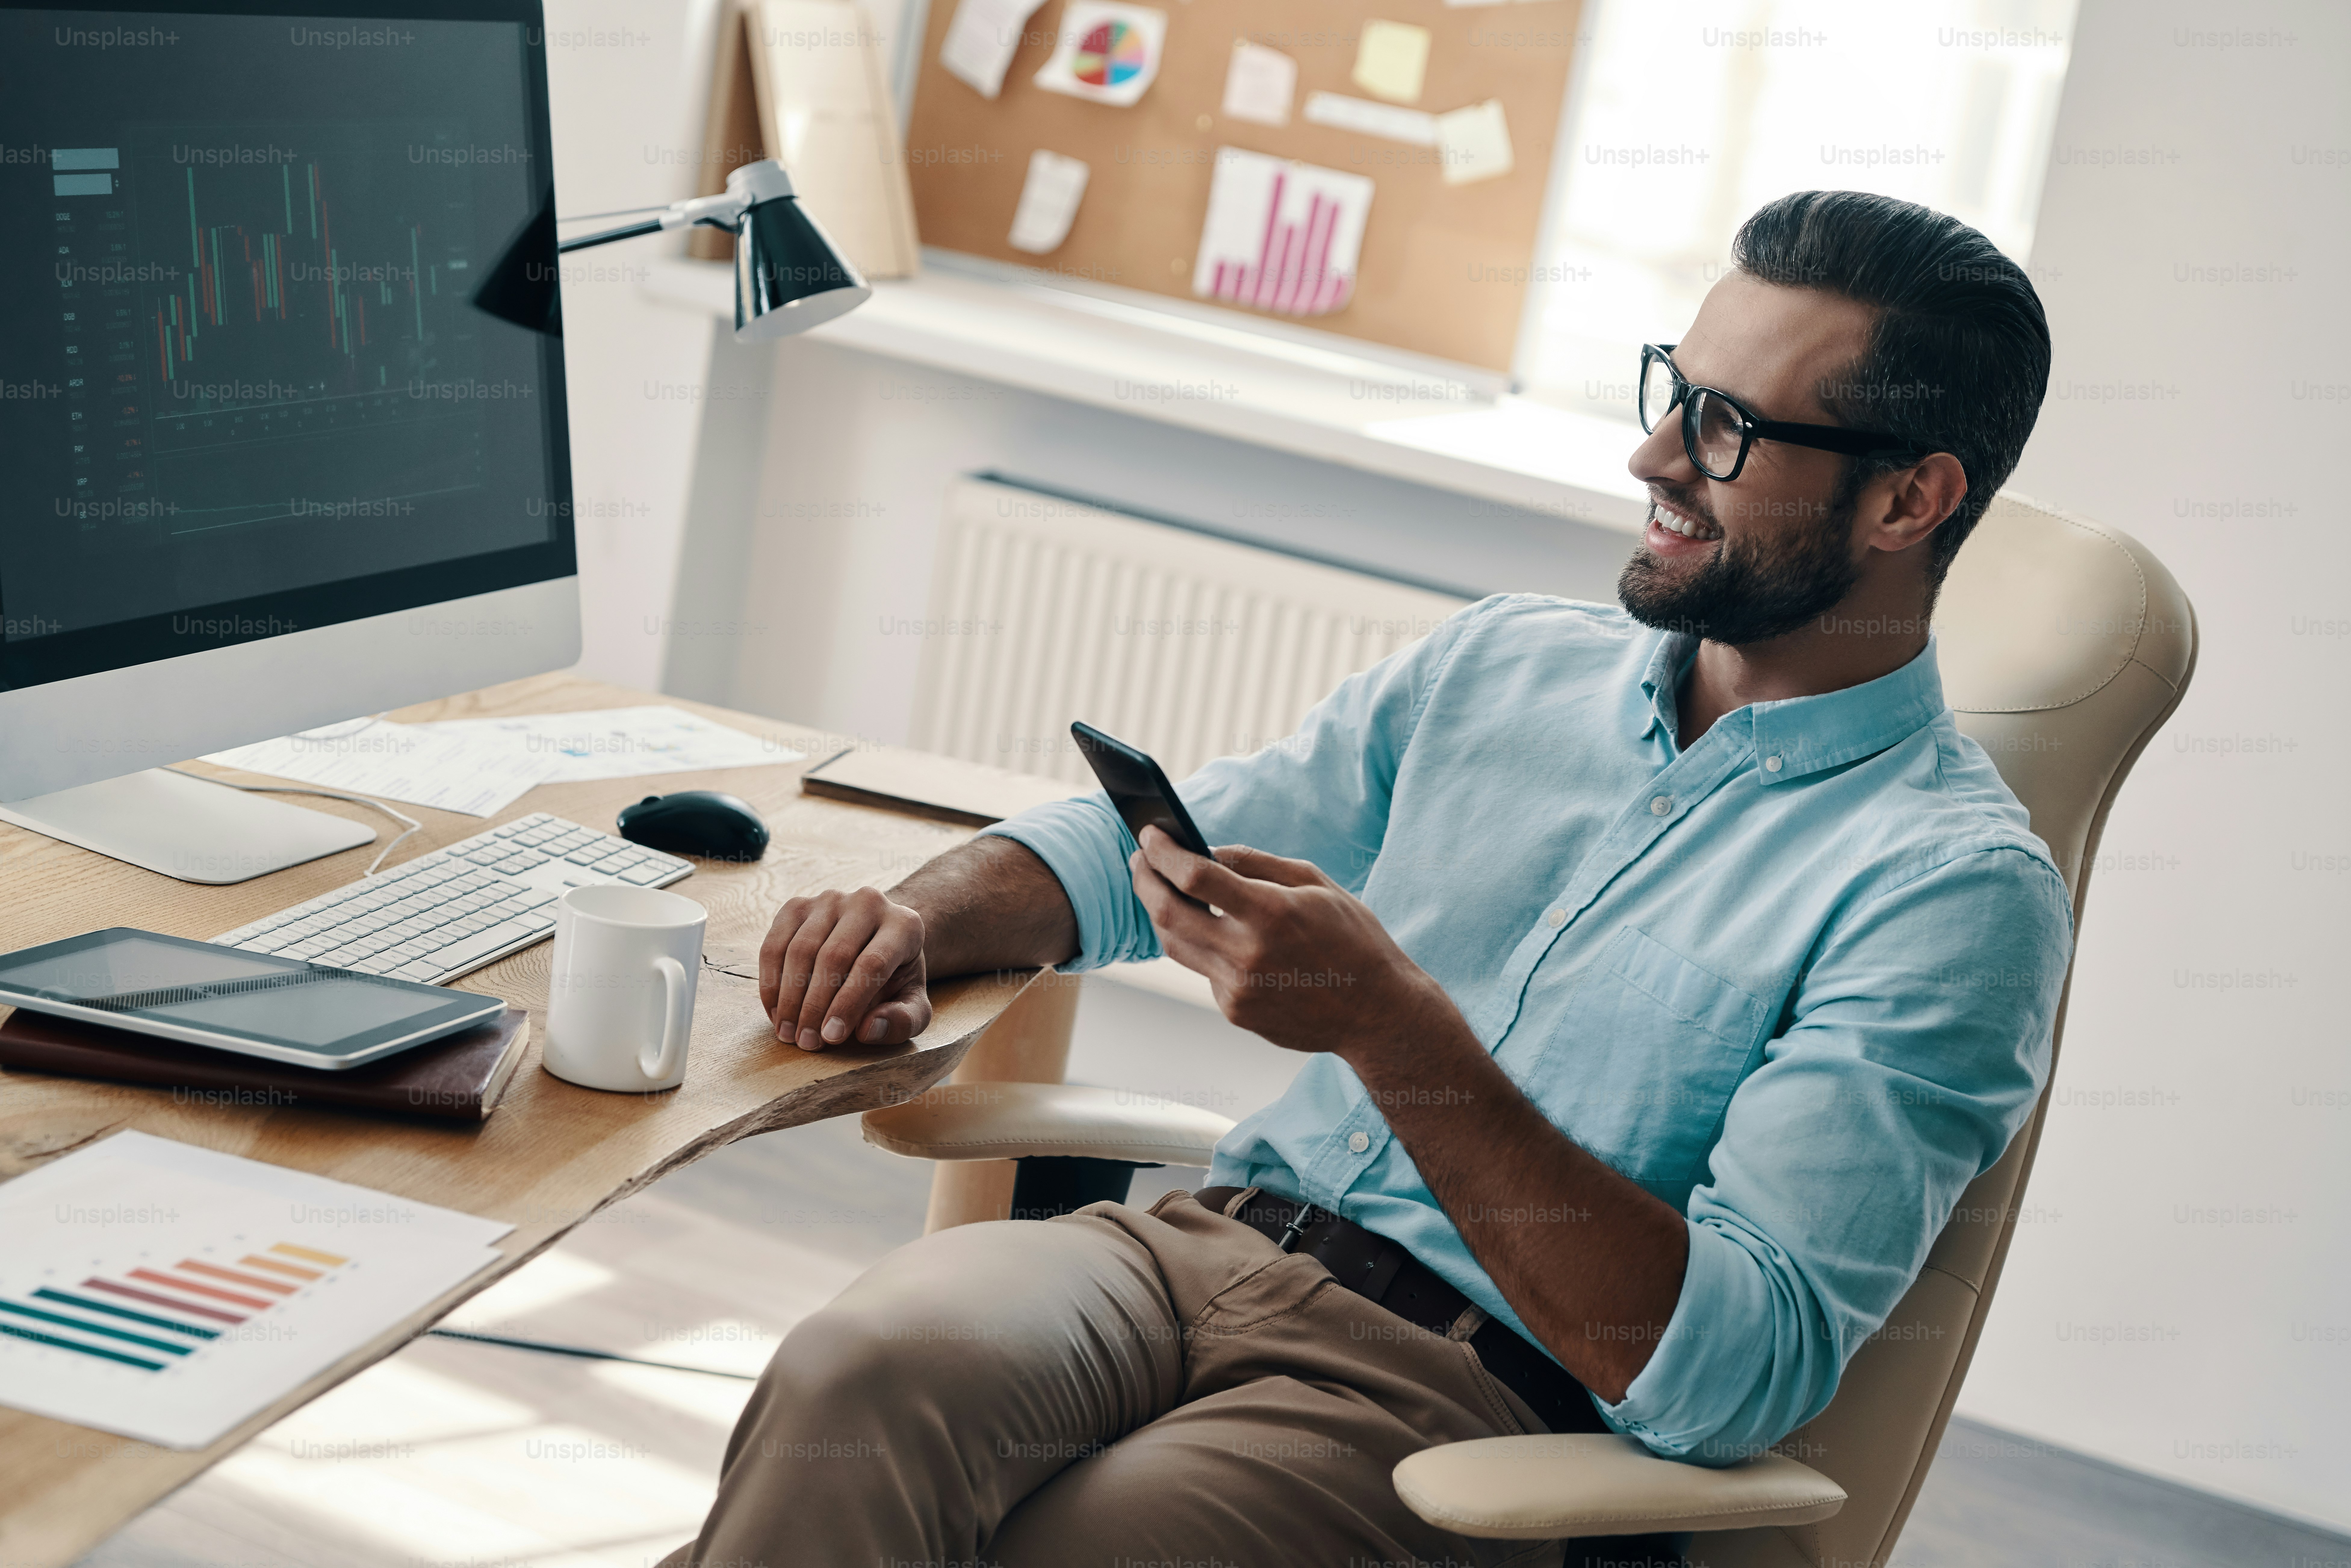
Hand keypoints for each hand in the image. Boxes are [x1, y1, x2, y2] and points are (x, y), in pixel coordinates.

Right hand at [758, 887, 931, 1051]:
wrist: (875, 941)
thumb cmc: (895, 979)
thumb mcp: (913, 1005)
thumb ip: (903, 1020)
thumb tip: (868, 1030)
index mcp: (904, 925)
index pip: (871, 964)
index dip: (848, 1004)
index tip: (831, 1038)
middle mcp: (868, 902)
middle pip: (833, 956)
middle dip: (815, 1006)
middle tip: (806, 1043)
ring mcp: (830, 900)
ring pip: (800, 950)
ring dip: (789, 998)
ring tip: (789, 1033)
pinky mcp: (798, 906)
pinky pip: (775, 944)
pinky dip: (771, 982)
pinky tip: (776, 1012)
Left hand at [1128, 826, 1449, 1063]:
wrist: (1376, 1013)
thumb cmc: (1353, 939)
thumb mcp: (1316, 884)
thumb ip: (1257, 864)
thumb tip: (1207, 851)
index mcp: (1271, 914)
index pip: (1194, 877)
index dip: (1163, 852)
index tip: (1149, 835)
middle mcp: (1247, 955)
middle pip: (1167, 913)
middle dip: (1144, 880)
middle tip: (1138, 859)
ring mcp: (1237, 990)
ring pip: (1175, 944)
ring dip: (1160, 912)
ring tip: (1159, 887)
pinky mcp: (1234, 1012)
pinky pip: (1203, 970)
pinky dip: (1202, 945)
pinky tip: (1215, 933)